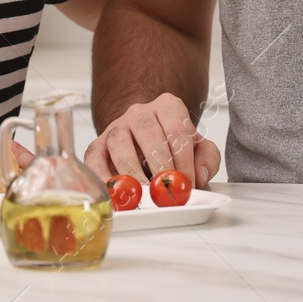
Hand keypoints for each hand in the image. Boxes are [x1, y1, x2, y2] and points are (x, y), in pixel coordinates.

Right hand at [83, 93, 220, 188]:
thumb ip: (207, 158)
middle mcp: (140, 113)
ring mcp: (116, 126)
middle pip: (149, 134)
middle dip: (158, 166)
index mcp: (168, 107)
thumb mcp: (197, 147)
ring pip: (120, 143)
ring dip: (131, 171)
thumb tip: (199, 174)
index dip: (183, 159)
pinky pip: (95, 157)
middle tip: (164, 190)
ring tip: (141, 194)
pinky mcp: (98, 144)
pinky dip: (101, 176)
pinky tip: (112, 191)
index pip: (177, 129)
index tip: (186, 183)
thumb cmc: (171, 145)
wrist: (144, 139)